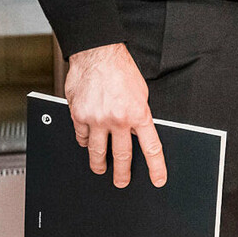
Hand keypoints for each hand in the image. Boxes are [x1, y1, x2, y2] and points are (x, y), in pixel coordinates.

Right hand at [65, 42, 164, 186]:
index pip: (151, 147)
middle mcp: (118, 119)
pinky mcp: (79, 115)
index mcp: (138, 113)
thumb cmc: (121, 69)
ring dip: (99, 164)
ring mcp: (97, 119)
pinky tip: (87, 142)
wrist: (98, 53)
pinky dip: (85, 141)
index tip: (158, 180)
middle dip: (123, 174)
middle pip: (122, 156)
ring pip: (98, 152)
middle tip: (122, 182)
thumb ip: (139, 115)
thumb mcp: (141, 93)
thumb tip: (137, 133)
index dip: (156, 167)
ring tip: (100, 169)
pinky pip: (82, 136)